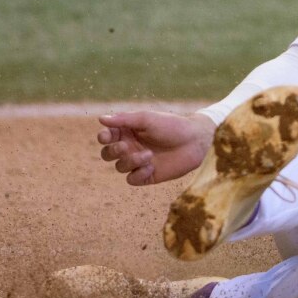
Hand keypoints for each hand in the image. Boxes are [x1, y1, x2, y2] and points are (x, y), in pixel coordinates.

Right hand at [97, 110, 215, 185]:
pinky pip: (132, 179)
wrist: (196, 141)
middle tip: (125, 147)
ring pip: (119, 167)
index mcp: (128, 132)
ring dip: (130, 161)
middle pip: (107, 154)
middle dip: (113, 151)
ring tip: (149, 154)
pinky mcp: (147, 175)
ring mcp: (138, 162)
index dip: (103, 137)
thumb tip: (101, 118)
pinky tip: (151, 167)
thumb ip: (125, 119)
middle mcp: (131, 147)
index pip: (106, 137)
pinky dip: (138, 174)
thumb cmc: (173, 126)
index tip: (108, 136)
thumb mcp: (148, 119)